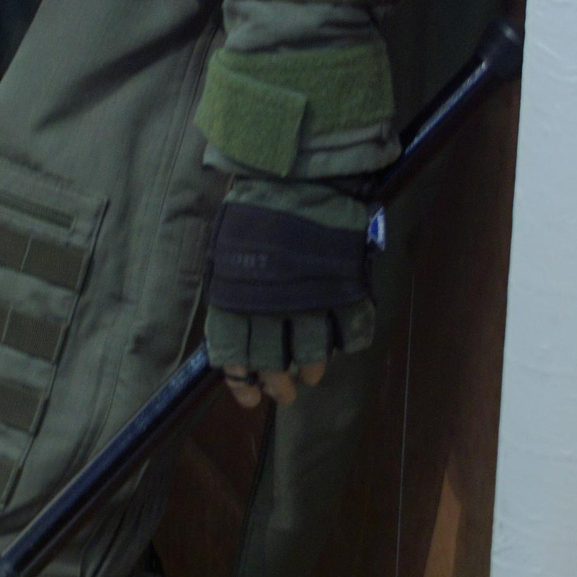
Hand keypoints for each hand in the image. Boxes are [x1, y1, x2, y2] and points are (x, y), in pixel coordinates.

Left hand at [206, 180, 375, 408]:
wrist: (298, 176)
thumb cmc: (255, 211)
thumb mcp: (227, 255)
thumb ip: (232, 295)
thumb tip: (234, 337)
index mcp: (234, 298)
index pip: (233, 355)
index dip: (242, 382)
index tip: (251, 400)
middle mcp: (269, 305)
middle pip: (271, 361)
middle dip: (278, 383)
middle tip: (286, 394)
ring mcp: (308, 298)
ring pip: (310, 349)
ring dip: (311, 366)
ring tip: (312, 375)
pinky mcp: (343, 286)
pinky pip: (348, 326)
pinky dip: (347, 341)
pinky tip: (342, 348)